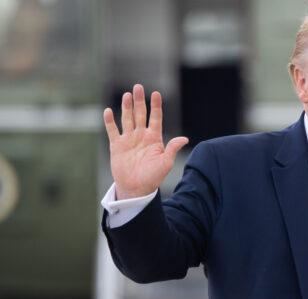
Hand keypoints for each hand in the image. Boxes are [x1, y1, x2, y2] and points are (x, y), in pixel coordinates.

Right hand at [103, 84, 188, 199]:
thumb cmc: (153, 177)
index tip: (156, 93)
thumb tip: (184, 138)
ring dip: (126, 107)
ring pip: (127, 119)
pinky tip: (108, 111)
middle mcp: (141, 136)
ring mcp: (129, 139)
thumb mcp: (165, 163)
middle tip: (138, 87)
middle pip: (140, 114)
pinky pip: (113, 131)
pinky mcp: (117, 146)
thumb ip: (172, 149)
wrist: (137, 188)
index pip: (155, 118)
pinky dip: (110, 121)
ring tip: (127, 95)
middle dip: (139, 101)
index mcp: (154, 138)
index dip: (156, 106)